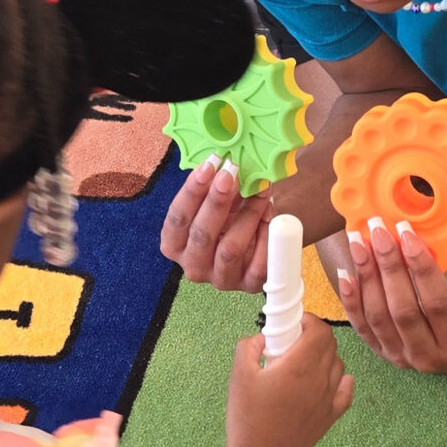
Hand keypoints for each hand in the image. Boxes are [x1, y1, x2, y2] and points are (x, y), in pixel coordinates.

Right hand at [161, 158, 270, 290]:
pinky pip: (259, 263)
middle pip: (201, 235)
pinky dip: (266, 236)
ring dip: (247, 215)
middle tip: (232, 173)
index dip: (192, 191)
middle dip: (217, 201)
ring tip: (260, 190)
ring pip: (230, 249)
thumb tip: (226, 161)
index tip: (209, 165)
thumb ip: (216, 184)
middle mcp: (193, 266)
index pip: (177, 219)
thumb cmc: (231, 215)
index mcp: (175, 245)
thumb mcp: (218, 200)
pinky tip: (270, 215)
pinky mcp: (249, 285)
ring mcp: (221, 279)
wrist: (259, 239)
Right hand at [225, 316, 353, 446]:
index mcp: (300, 365)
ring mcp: (329, 399)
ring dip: (324, 356)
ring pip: (338, 364)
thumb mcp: (239, 376)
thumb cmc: (248, 419)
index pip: (320, 330)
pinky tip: (325, 381)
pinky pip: (346, 390)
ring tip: (301, 363)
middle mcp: (321, 379)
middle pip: (331, 344)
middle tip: (292, 341)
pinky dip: (340, 379)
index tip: (293, 323)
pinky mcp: (331, 416)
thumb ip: (249, 346)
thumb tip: (262, 338)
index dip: (308, 321)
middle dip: (314, 335)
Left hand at [338, 217, 446, 374]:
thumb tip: (409, 235)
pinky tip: (346, 273)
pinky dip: (351, 300)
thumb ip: (439, 270)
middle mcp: (429, 355)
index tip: (406, 233)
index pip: (436, 301)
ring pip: (379, 316)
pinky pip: (362, 327)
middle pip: (403, 309)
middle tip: (378, 232)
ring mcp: (403, 358)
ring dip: (367, 277)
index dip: (420, 266)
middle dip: (388, 266)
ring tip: (359, 244)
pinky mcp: (382, 354)